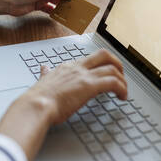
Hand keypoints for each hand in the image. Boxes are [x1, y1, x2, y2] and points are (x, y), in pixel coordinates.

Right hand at [0, 49, 126, 160]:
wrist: (36, 105)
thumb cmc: (38, 99)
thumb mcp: (43, 81)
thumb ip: (46, 74)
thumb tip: (44, 68)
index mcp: (67, 67)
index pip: (89, 59)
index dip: (101, 65)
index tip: (106, 74)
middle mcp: (77, 68)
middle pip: (104, 55)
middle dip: (117, 64)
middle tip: (121, 76)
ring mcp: (83, 76)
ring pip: (112, 69)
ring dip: (122, 80)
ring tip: (124, 91)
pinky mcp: (89, 86)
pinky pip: (113, 83)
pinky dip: (122, 89)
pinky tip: (122, 97)